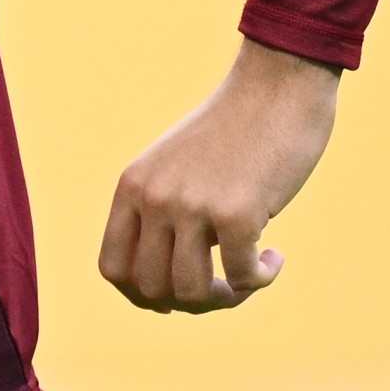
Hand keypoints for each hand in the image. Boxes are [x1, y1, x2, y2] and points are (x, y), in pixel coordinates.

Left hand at [98, 39, 339, 313]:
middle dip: (191, 303)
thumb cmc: (234, 132)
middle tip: (225, 286)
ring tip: (250, 274)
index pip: (113, 268)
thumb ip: (164, 214)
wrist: (276, 86)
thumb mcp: (177, 168)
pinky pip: (242, 278)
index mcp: (132, 186)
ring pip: (193, 293)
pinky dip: (261, 278)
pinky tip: (274, 256)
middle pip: (152, 289)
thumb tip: (170, 288)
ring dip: (228, 298)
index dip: (142, 296)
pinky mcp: (236, 213)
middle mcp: (154, 197)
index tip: (176, 296)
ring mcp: (192, 206)